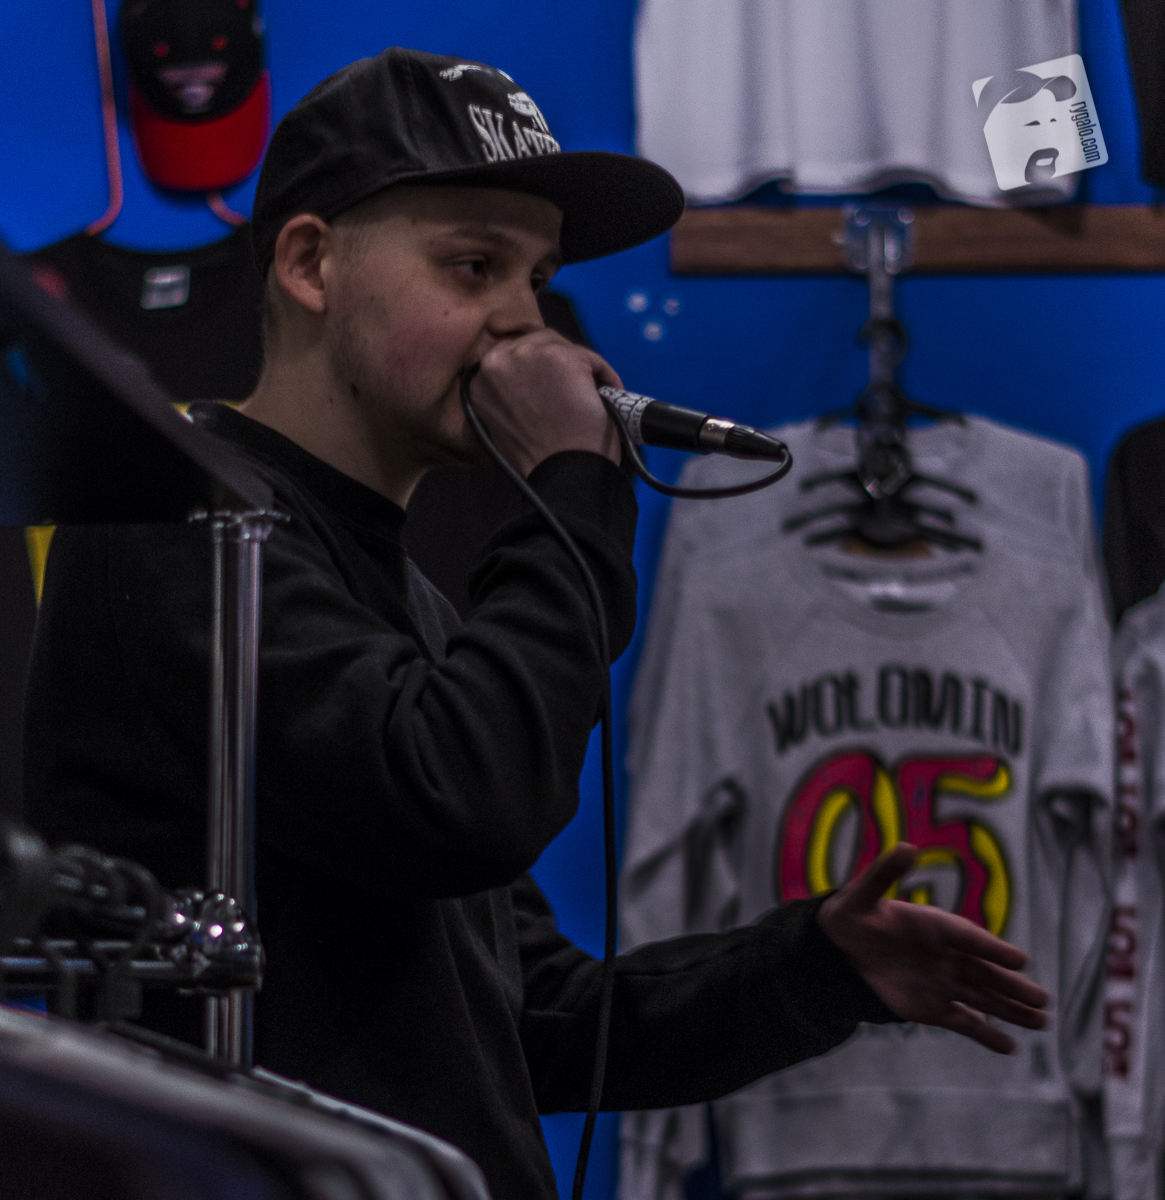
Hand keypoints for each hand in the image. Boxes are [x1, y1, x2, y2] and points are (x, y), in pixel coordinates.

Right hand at [467, 329, 622, 473]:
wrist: (561, 474)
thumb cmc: (537, 460)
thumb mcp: (505, 423)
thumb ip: (509, 396)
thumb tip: (533, 381)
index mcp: (479, 381)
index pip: (512, 356)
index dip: (537, 368)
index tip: (554, 383)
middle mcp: (497, 361)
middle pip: (537, 343)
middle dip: (559, 362)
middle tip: (577, 387)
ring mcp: (528, 355)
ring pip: (563, 347)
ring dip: (581, 367)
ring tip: (594, 392)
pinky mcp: (561, 356)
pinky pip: (590, 358)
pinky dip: (604, 375)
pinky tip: (608, 395)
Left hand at [817, 843, 1048, 1053]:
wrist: (836, 950)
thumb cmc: (850, 916)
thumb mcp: (862, 895)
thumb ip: (884, 874)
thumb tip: (906, 847)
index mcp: (935, 925)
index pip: (970, 938)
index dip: (994, 948)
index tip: (1021, 960)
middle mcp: (946, 955)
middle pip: (985, 972)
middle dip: (1013, 986)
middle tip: (1044, 1000)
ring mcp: (942, 983)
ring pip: (983, 998)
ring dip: (1010, 1010)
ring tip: (1042, 1022)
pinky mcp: (932, 1008)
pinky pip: (964, 1022)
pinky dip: (986, 1034)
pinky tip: (1010, 1047)